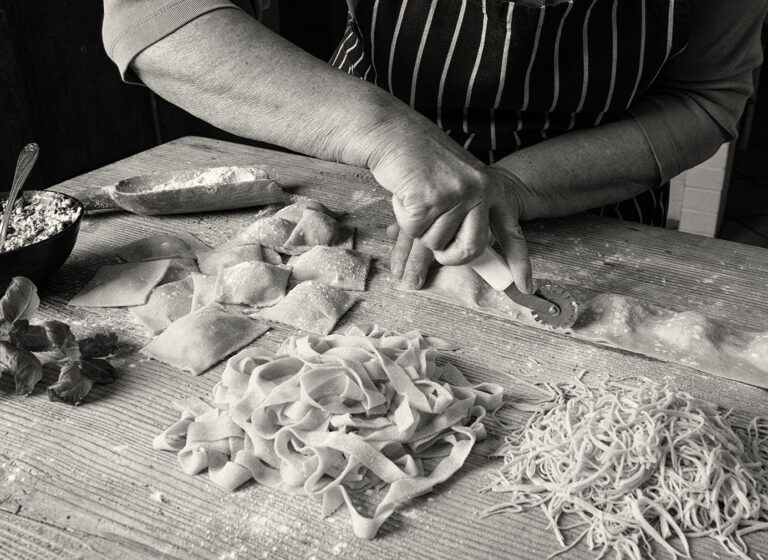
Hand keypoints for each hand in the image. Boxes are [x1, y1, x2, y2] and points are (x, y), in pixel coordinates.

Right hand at [387, 165, 532, 292]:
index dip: (520, 262)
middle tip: (436, 249)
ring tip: (416, 198)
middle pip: (471, 249)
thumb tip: (468, 252)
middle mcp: (480, 190)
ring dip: (419, 228)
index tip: (526, 287)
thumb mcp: (457, 181)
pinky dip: (404, 218)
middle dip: (448, 257)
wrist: (393, 132)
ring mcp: (456, 193)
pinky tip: (405, 193)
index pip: (511, 231)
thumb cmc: (420, 160)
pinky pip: (414, 231)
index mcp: (491, 187)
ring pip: (436, 242)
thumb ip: (468, 212)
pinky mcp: (430, 198)